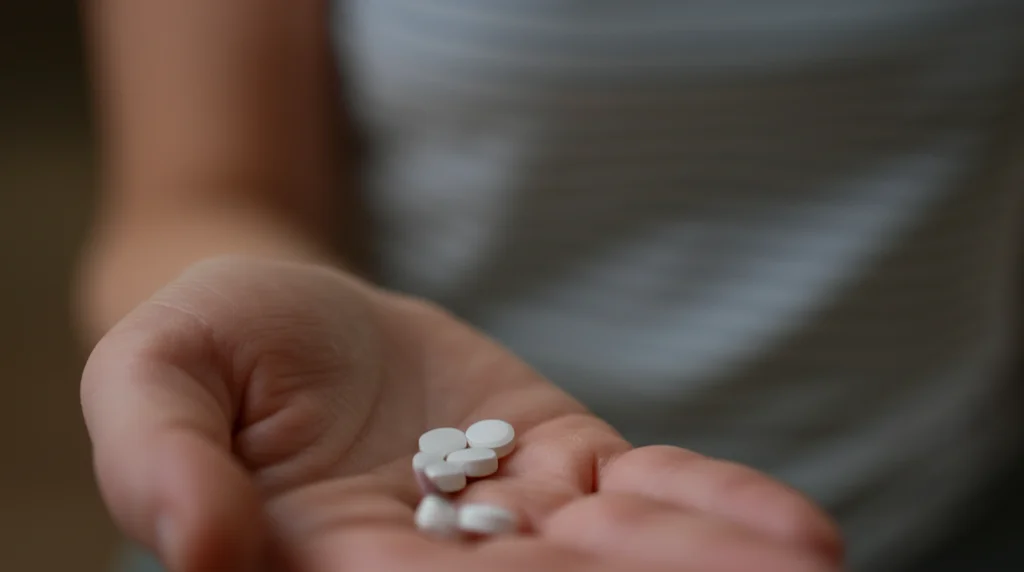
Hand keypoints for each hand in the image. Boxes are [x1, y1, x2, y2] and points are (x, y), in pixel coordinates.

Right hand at [82, 256, 842, 571]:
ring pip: (619, 558)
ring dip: (705, 567)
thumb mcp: (157, 371)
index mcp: (330, 570)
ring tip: (804, 568)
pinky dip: (711, 510)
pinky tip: (790, 533)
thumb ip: (160, 455)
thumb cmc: (215, 345)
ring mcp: (513, 521)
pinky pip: (645, 496)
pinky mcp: (565, 464)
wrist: (291, 317)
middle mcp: (436, 568)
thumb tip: (199, 547)